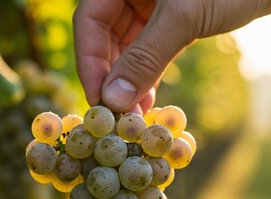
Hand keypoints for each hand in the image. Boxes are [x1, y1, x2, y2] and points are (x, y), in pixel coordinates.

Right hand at [73, 0, 270, 113]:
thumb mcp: (182, 19)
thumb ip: (145, 57)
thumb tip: (113, 101)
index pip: (88, 22)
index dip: (89, 63)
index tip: (99, 102)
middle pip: (103, 36)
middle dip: (110, 76)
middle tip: (118, 115)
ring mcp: (149, 3)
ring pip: (125, 46)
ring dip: (128, 80)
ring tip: (135, 113)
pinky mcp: (171, 17)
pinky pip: (147, 48)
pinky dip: (147, 73)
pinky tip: (148, 99)